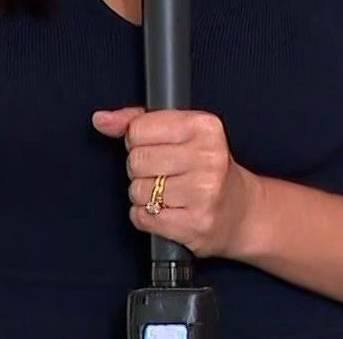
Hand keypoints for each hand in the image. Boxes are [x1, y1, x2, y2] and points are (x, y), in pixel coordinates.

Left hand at [92, 106, 263, 259]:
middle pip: (136, 160)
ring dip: (144, 196)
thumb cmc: (205, 168)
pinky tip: (168, 212)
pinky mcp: (196, 224)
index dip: (139, 141)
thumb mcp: (180, 133)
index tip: (157, 148)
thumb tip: (101, 119)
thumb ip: (138, 121)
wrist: (241, 212)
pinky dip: (146, 217)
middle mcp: (208, 157)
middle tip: (164, 174)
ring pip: (137, 191)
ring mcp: (204, 192)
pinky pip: (143, 218)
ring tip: (169, 194)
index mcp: (205, 126)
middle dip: (141, 170)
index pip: (138, 129)